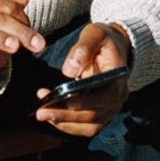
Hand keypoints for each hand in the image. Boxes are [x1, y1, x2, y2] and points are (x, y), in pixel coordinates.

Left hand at [35, 22, 130, 136]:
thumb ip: (84, 48)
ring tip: (42, 113)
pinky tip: (50, 116)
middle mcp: (117, 99)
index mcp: (118, 80)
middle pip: (92, 116)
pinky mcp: (100, 115)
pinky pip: (84, 127)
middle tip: (41, 112)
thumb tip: (69, 71)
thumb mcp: (95, 33)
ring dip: (64, 123)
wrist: (112, 48)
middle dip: (65, 115)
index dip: (84, 103)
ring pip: (88, 126)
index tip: (63, 101)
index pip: (104, 97)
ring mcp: (109, 109)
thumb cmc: (102, 40)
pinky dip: (67, 125)